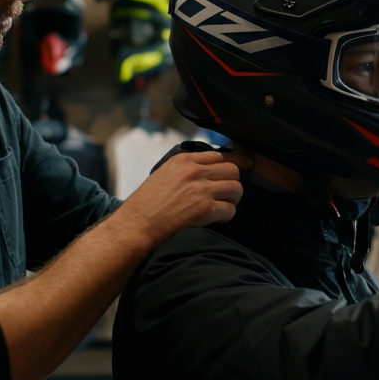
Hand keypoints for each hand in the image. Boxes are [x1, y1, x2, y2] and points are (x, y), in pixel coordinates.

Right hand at [114, 149, 249, 250]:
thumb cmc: (146, 204)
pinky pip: (230, 209)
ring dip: (232, 199)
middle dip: (233, 182)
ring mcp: (200, 189)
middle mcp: (193, 171)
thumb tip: (208, 170)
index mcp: (182, 160)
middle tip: (226, 194)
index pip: (219, 154)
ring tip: (221, 207)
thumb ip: (185, 169)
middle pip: (233, 169)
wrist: (136, 225)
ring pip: (236, 188)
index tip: (242, 167)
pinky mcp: (204, 209)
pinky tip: (216, 219)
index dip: (234, 162)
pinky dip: (226, 216)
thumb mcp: (163, 174)